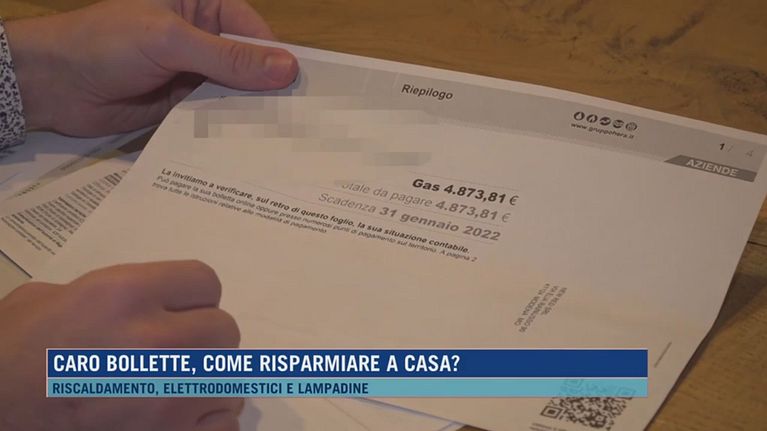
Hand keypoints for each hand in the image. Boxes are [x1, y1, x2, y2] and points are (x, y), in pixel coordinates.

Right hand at [0, 260, 241, 430]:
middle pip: (224, 329)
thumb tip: (145, 300)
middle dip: (203, 336)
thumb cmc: (11, 354)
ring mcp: (168, 396)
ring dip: (208, 378)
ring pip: (229, 377)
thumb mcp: (49, 300)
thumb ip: (111, 292)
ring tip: (176, 384)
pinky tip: (180, 416)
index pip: (204, 281)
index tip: (176, 309)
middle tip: (174, 349)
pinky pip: (223, 422)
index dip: (192, 296)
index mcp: (126, 295)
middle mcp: (157, 342)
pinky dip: (208, 419)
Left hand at [4, 0, 297, 135]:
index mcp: (202, 5)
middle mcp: (203, 38)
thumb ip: (228, 57)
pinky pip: (215, 117)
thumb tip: (287, 68)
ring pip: (234, 93)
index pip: (253, 31)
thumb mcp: (170, 41)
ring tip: (285, 141)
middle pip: (248, 64)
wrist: (52, 84)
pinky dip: (230, 130)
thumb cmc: (107, 44)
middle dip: (269, 90)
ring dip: (252, 114)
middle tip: (302, 122)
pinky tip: (252, 148)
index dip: (278, 59)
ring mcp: (193, 74)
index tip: (305, 90)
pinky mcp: (182, 106)